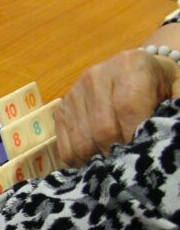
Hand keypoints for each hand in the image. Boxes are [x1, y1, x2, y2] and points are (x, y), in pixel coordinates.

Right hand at [55, 49, 179, 165]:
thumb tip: (167, 134)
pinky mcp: (61, 109)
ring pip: (82, 142)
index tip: (143, 154)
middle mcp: (96, 75)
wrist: (135, 70)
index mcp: (130, 65)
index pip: (127, 108)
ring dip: (98, 160)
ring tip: (115, 164)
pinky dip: (79, 161)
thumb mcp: (177, 90)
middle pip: (102, 129)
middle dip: (118, 153)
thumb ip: (174, 110)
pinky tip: (96, 161)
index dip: (135, 137)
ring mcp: (74, 92)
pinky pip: (65, 146)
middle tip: (131, 164)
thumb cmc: (161, 85)